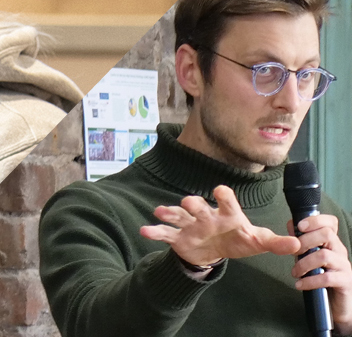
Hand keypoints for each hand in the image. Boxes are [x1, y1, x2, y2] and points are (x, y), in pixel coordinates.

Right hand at [140, 185, 299, 265]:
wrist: (214, 251)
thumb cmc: (237, 240)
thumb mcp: (256, 241)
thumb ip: (275, 242)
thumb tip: (297, 244)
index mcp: (226, 214)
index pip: (225, 200)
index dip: (223, 195)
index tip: (219, 191)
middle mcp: (206, 215)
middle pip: (197, 204)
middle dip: (193, 203)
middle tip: (190, 203)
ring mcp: (190, 225)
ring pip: (178, 214)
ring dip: (170, 211)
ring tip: (161, 211)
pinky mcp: (178, 237)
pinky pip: (165, 232)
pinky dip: (155, 231)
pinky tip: (145, 230)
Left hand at [292, 214, 351, 330]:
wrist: (334, 304)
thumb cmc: (319, 278)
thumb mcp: (308, 257)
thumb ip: (301, 243)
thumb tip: (291, 226)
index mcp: (331, 243)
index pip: (330, 223)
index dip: (316, 220)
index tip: (299, 226)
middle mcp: (339, 251)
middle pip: (327, 234)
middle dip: (304, 242)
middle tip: (292, 254)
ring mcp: (344, 266)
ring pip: (324, 255)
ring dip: (303, 264)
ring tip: (294, 273)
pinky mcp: (345, 282)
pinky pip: (327, 278)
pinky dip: (309, 281)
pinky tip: (299, 285)